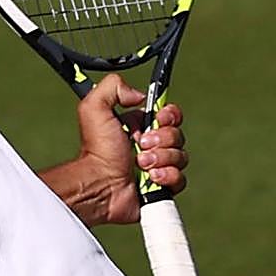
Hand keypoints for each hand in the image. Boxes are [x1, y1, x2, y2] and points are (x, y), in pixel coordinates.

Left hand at [77, 74, 188, 224]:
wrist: (100, 184)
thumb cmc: (97, 150)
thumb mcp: (94, 108)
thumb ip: (112, 87)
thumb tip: (139, 95)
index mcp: (138, 126)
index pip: (169, 114)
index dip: (168, 115)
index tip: (158, 118)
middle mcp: (149, 146)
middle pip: (177, 134)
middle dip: (162, 138)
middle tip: (141, 144)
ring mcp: (157, 167)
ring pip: (181, 156)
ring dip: (162, 158)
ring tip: (141, 163)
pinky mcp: (162, 188)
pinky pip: (180, 178)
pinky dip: (167, 176)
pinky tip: (150, 178)